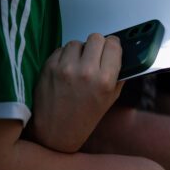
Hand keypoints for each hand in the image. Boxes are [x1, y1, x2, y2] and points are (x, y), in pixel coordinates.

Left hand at [30, 34, 123, 152]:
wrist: (57, 131)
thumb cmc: (85, 116)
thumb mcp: (111, 98)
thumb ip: (119, 74)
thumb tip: (121, 53)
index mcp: (105, 80)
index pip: (113, 45)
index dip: (113, 45)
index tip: (112, 48)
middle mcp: (86, 71)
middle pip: (96, 38)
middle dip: (98, 45)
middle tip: (95, 54)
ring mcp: (65, 68)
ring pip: (77, 42)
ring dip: (80, 50)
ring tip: (79, 63)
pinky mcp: (48, 68)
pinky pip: (61, 50)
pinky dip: (65, 56)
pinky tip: (67, 68)